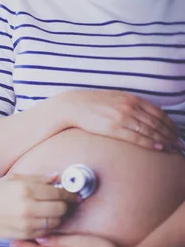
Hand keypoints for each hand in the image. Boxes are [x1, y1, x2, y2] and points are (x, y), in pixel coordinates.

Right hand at [0, 173, 80, 239]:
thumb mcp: (12, 179)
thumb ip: (36, 178)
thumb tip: (57, 177)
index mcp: (25, 188)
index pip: (57, 191)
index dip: (69, 193)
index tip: (73, 193)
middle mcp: (27, 206)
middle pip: (61, 207)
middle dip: (66, 205)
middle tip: (66, 202)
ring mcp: (27, 222)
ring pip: (56, 221)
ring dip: (59, 216)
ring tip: (54, 210)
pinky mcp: (25, 234)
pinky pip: (46, 230)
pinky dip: (49, 225)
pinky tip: (44, 219)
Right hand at [52, 89, 180, 151]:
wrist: (73, 106)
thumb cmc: (92, 104)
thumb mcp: (114, 99)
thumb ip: (129, 105)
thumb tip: (142, 114)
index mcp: (131, 99)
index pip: (158, 112)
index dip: (170, 123)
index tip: (176, 132)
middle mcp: (130, 107)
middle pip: (157, 122)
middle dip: (171, 133)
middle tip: (179, 143)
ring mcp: (122, 117)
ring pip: (150, 130)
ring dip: (164, 139)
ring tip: (173, 147)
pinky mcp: (113, 128)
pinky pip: (137, 137)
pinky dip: (150, 142)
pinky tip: (159, 147)